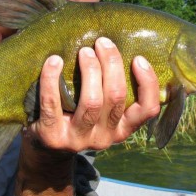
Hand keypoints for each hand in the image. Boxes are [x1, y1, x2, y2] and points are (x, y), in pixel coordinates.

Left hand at [27, 37, 159, 151]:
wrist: (47, 152)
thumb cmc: (78, 120)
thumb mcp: (102, 114)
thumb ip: (112, 93)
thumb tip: (117, 51)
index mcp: (121, 129)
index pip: (147, 110)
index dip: (147, 83)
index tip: (138, 58)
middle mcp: (104, 137)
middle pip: (116, 97)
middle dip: (111, 63)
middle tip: (102, 42)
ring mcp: (78, 139)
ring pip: (92, 102)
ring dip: (90, 69)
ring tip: (84, 51)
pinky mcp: (52, 136)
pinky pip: (52, 103)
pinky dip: (52, 78)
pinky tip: (54, 60)